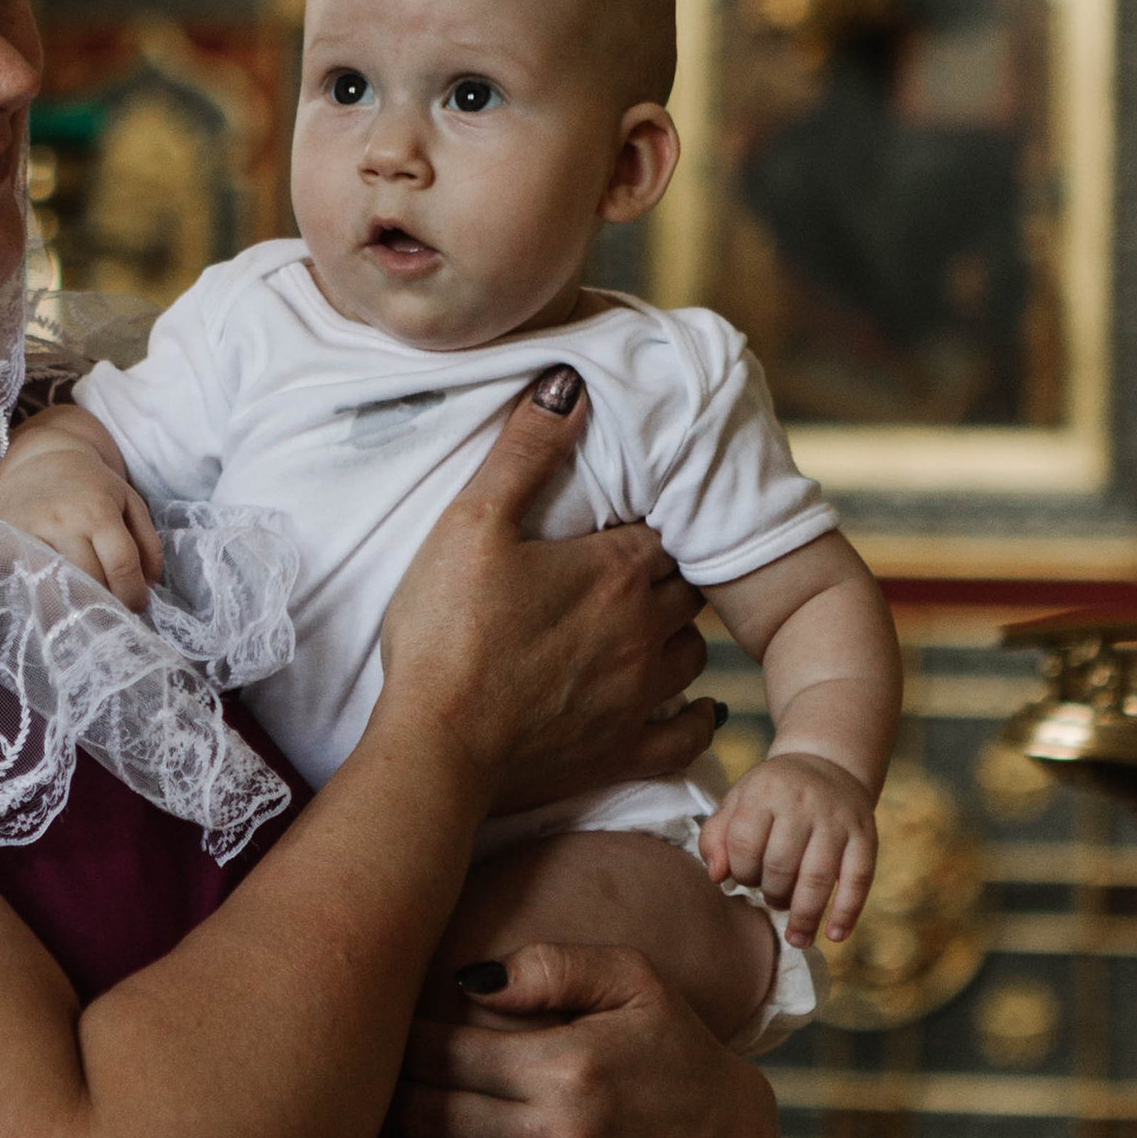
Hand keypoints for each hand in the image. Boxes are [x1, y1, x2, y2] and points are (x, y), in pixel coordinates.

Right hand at [0, 432, 163, 613]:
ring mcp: (33, 532)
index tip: (138, 605)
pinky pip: (26, 578)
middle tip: (116, 610)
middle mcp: (65, 522)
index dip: (134, 593)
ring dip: (77, 605)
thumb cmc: (91, 485)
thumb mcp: (129, 502)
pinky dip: (40, 594)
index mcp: (99, 512)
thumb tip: (149, 585)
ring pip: (58, 585)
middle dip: (109, 603)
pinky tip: (53, 600)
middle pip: (91, 580)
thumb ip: (148, 543)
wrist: (40, 460)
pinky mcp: (9, 539)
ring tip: (89, 608)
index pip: (121, 565)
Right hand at [377, 376, 718, 813]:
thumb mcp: (472, 523)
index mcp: (615, 571)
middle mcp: (644, 630)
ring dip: (680, 635)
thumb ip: (525, 451)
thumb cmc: (447, 632)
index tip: (624, 522)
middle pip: (686, 589)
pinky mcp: (624, 752)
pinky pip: (688, 735)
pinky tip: (693, 708)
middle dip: (668, 573)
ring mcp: (640, 696)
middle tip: (636, 568)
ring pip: (694, 653)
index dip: (645, 524)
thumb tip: (570, 385)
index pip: (662, 531)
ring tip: (654, 625)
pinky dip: (698, 719)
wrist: (437, 746)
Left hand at [391, 942, 775, 1137]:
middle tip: (375, 1078)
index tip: (391, 1034)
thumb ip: (549, 966)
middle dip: (391, 1094)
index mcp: (567, 1070)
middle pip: (427, 1117)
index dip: (403, 1042)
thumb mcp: (633, 981)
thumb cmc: (673, 1049)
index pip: (441, 1055)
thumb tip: (465, 983)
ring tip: (390, 1122)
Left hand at [700, 751, 876, 947]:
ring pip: (818, 877)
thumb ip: (716, 837)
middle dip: (772, 893)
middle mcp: (803, 803)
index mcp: (765, 792)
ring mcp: (837, 820)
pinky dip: (847, 911)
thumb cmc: (773, 794)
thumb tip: (717, 876)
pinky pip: (859, 879)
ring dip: (805, 915)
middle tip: (772, 898)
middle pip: (781, 865)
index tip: (744, 878)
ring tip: (797, 937)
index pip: (744, 844)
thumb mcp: (738, 801)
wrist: (827, 764)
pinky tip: (835, 935)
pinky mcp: (866, 835)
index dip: (740, 872)